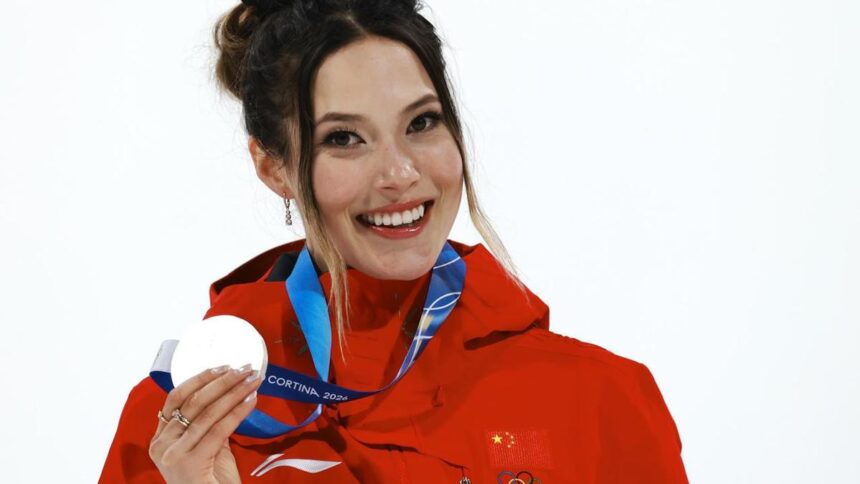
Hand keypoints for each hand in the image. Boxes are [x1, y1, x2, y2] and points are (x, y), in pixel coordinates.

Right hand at [149, 364, 261, 483]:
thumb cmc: (210, 482)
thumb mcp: (206, 447)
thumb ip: (209, 424)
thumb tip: (228, 394)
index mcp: (161, 439)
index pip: (176, 398)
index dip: (200, 379)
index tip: (223, 366)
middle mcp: (162, 445)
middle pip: (193, 401)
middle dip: (223, 382)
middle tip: (245, 368)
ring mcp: (173, 454)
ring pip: (207, 413)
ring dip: (234, 392)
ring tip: (253, 380)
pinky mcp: (189, 462)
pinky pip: (218, 429)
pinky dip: (236, 412)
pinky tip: (251, 400)